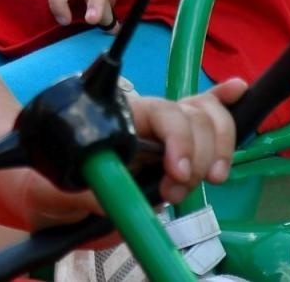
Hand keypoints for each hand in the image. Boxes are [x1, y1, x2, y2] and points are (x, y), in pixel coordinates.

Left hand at [24, 78, 246, 228]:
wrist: (51, 196)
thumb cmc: (52, 187)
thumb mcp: (57, 193)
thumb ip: (81, 193)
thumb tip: (109, 197)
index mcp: (118, 118)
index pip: (162, 114)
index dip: (179, 142)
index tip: (178, 175)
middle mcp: (146, 119)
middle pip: (194, 116)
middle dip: (199, 156)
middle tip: (176, 192)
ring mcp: (165, 132)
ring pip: (209, 120)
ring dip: (217, 153)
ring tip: (203, 182)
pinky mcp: (179, 149)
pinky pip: (206, 116)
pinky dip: (225, 103)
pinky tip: (238, 91)